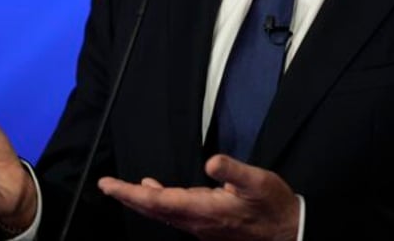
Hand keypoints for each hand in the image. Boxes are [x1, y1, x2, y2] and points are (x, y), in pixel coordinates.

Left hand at [98, 154, 299, 240]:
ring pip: (162, 213)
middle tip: (106, 185)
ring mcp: (201, 227)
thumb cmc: (273, 206)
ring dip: (140, 201)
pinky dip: (158, 202)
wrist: (287, 231)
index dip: (131, 193)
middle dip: (128, 197)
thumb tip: (211, 162)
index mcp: (204, 210)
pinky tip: (157, 192)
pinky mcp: (207, 226)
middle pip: (153, 210)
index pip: (158, 201)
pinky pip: (174, 214)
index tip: (110, 185)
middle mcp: (197, 222)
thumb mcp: (258, 182)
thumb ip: (233, 172)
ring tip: (123, 189)